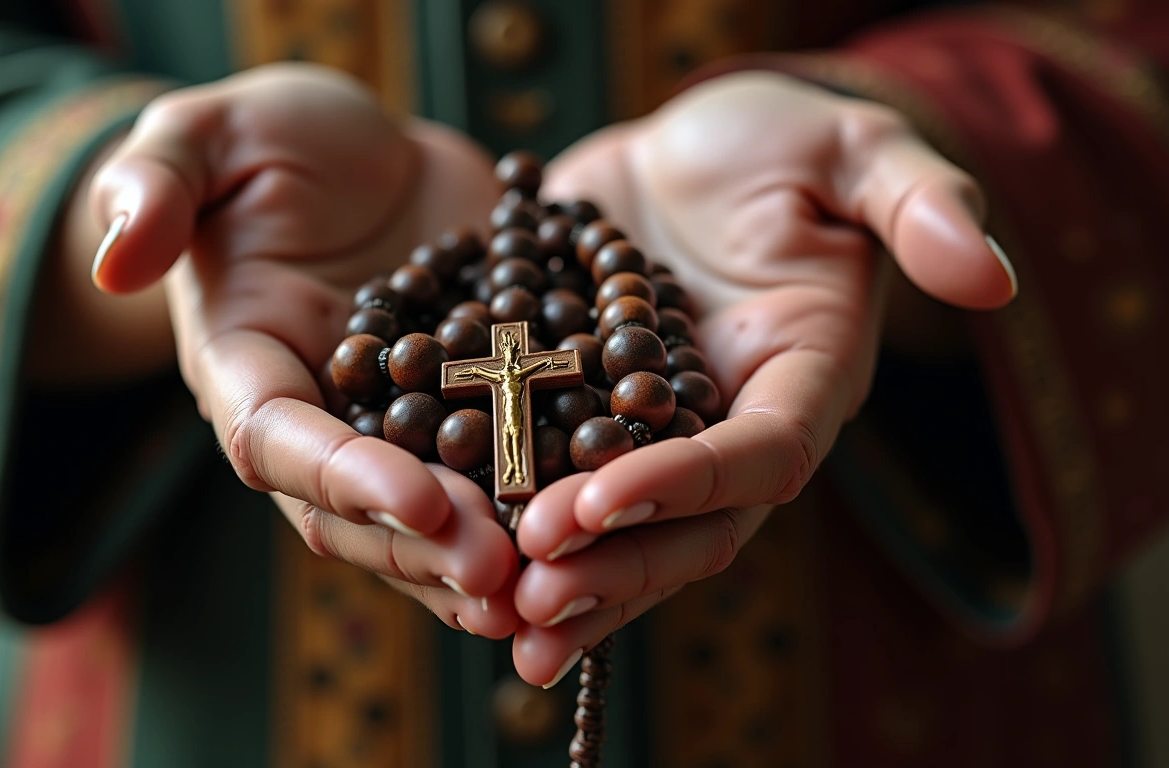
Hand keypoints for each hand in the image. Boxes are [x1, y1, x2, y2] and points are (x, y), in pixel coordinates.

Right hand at [89, 63, 518, 624]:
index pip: (280, 441)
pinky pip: (499, 474)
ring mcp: (397, 431)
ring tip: (556, 586)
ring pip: (432, 519)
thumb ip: (155, 183)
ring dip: (487, 560)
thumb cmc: (273, 141)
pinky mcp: (466, 416)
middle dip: (429, 549)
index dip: (347, 478)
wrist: (368, 157)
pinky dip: (540, 509)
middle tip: (505, 576)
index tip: (424, 506)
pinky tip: (598, 535)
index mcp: (247, 371)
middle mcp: (321, 422)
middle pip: (359, 511)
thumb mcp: (207, 136)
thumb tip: (115, 257)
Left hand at [510, 72, 1016, 684]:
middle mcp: (732, 427)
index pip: (758, 457)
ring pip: (624, 531)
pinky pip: (557, 487)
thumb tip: (991, 277)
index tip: (594, 503)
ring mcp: (656, 436)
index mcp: (805, 381)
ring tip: (494, 616)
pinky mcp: (590, 420)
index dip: (684, 486)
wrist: (684, 149)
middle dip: (615, 566)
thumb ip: (920, 204)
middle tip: (530, 599)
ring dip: (566, 580)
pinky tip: (462, 563)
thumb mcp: (851, 150)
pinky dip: (518, 527)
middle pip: (690, 526)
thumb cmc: (778, 140)